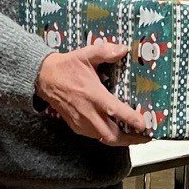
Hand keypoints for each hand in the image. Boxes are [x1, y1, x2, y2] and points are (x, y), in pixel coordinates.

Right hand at [36, 45, 152, 145]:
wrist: (44, 78)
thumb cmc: (66, 67)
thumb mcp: (86, 54)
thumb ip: (105, 51)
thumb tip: (123, 49)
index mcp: (93, 95)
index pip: (115, 111)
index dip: (131, 119)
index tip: (144, 124)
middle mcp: (88, 112)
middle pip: (112, 135)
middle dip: (130, 139)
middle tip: (144, 137)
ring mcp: (81, 122)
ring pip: (104, 138)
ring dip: (120, 139)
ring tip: (134, 136)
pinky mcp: (76, 126)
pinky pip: (94, 136)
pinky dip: (107, 136)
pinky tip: (116, 132)